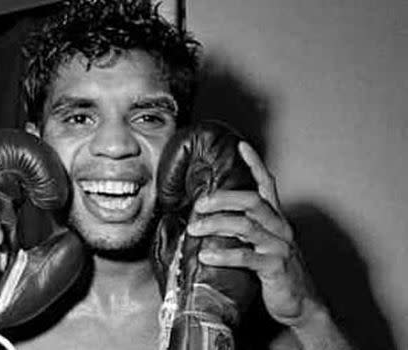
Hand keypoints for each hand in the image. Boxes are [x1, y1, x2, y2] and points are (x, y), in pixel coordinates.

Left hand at [187, 141, 318, 326]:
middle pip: (252, 201)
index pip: (267, 185)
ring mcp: (279, 247)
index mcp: (277, 220)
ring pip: (245, 226)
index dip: (255, 164)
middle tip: (200, 204)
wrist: (302, 304)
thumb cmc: (278, 272)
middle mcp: (280, 228)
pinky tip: (206, 256)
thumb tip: (214, 218)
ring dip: (216, 225)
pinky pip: (246, 257)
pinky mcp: (275, 267)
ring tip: (194, 229)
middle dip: (223, 198)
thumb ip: (246, 228)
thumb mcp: (263, 244)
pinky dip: (223, 255)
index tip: (241, 146)